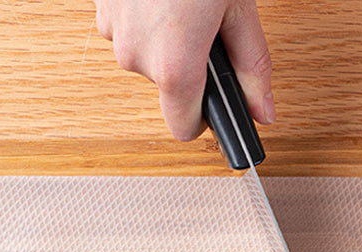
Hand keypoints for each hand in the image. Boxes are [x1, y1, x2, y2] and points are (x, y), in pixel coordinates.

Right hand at [95, 0, 274, 140]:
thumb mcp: (238, 9)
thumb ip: (252, 67)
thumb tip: (262, 110)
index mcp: (174, 65)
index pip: (184, 128)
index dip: (204, 117)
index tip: (214, 105)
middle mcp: (136, 56)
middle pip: (168, 86)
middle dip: (189, 63)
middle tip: (208, 22)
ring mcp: (112, 30)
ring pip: (147, 55)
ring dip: (167, 36)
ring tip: (183, 0)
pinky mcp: (99, 6)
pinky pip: (129, 28)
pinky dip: (146, 15)